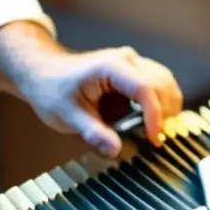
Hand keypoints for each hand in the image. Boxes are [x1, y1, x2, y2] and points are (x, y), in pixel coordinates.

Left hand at [24, 47, 182, 156]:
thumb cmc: (51, 89)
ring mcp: (133, 64)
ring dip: (166, 108)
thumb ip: (93, 132)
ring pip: (166, 83)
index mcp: (111, 67)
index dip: (154, 116)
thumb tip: (115, 149)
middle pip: (163, 84)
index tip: (153, 138)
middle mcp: (127, 60)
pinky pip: (159, 86)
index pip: (145, 89)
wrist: (42, 73)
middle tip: (152, 140)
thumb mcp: (67, 115)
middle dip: (164, 113)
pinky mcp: (134, 72)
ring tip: (153, 132)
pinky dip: (160, 105)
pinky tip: (149, 123)